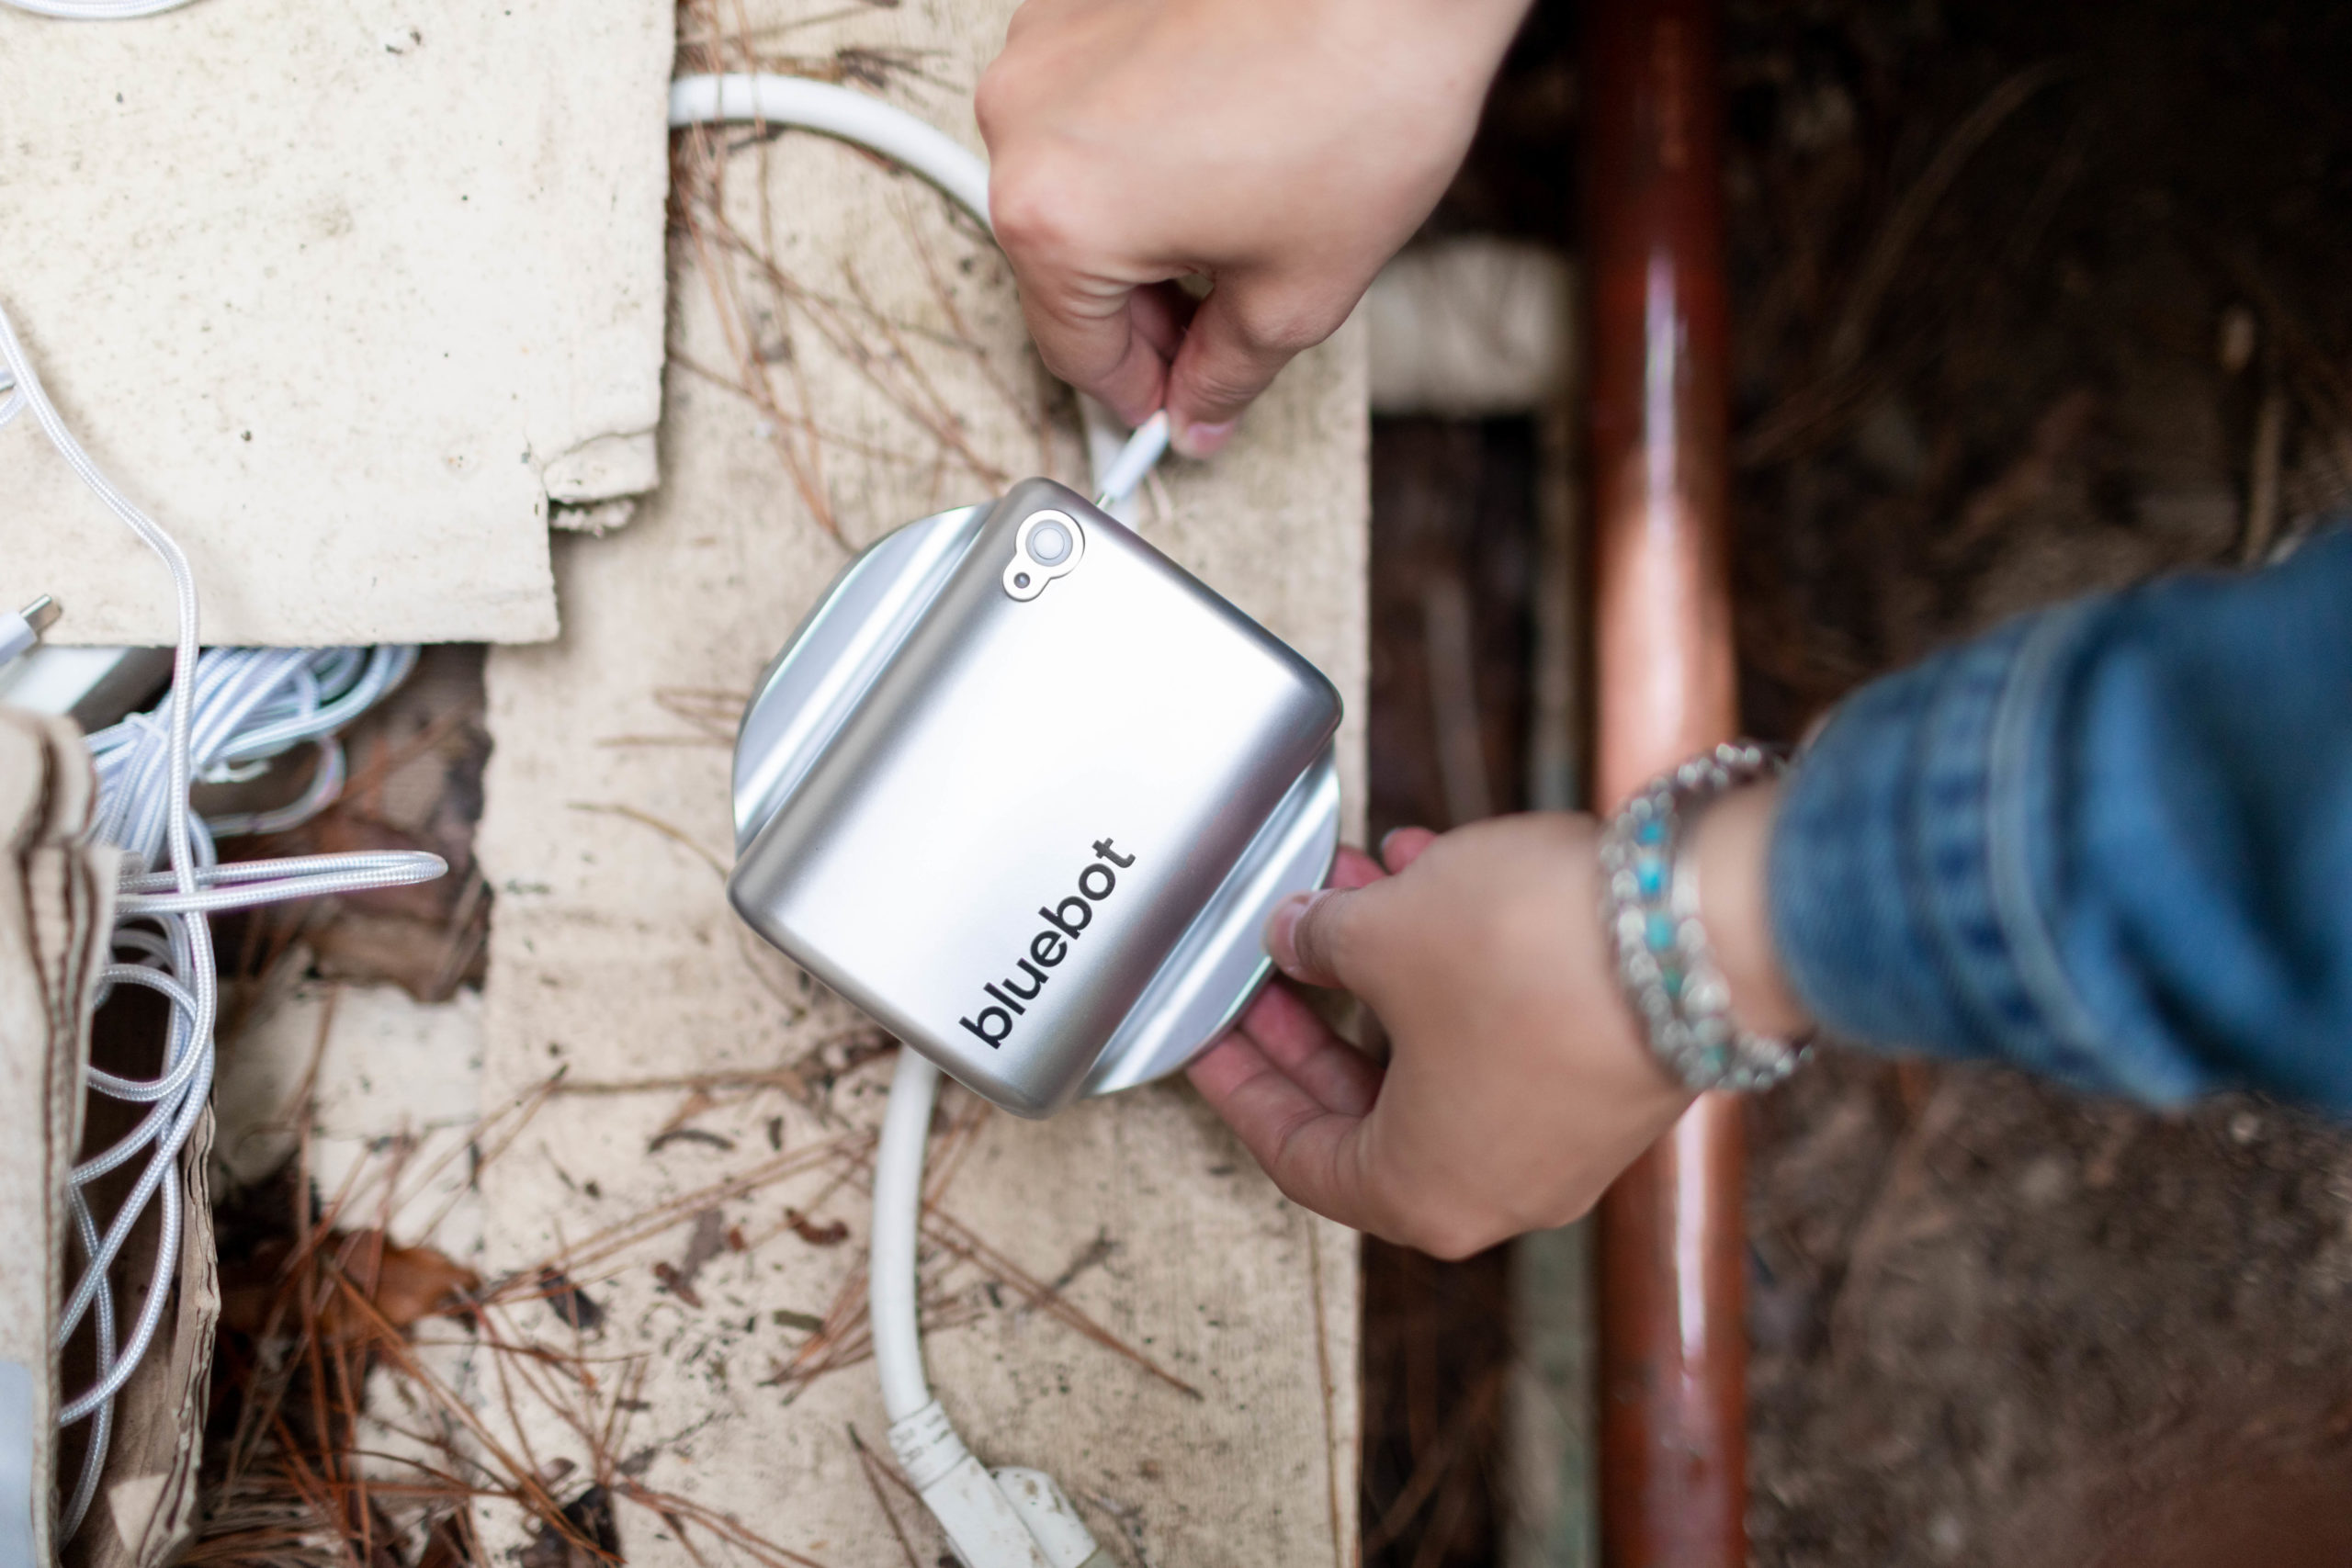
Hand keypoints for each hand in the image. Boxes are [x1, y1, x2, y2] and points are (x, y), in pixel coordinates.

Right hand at [977, 0, 1531, 455]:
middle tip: (1216, 336)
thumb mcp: (1298, 291)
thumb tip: (1200, 409)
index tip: (1174, 406)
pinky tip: (1224, 152)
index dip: (1138, 395)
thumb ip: (1227, 373)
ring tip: (1237, 228)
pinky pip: (1090, 111)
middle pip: (1063, 267)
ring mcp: (1043, 50)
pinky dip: (1143, 148)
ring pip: (1076, 187)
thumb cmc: (1358, 93)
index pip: (1073, 352)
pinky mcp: (1076, 1)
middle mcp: (1023, 125)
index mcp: (1056, 216)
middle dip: (1144, 313)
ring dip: (1142, 230)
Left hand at [1188, 787, 1804, 1257]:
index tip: (1208, 1030)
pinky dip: (1463, 958)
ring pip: (1441, 1049)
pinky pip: (1506, 1025)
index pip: (1295, 1153)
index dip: (1239, 1079)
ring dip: (1392, 962)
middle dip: (1317, 1005)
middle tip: (1271, 949)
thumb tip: (1299, 936)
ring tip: (1355, 877)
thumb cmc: (1538, 958)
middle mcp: (1498, 1187)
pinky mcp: (1612, 1076)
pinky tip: (1433, 868)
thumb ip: (1319, 940)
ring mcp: (1564, 1137)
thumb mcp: (1385, 934)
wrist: (1706, 922)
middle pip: (1367, 1102)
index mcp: (1421, 1195)